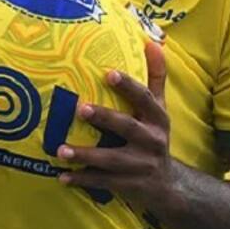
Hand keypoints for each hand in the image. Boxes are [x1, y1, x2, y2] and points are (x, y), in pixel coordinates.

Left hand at [57, 42, 179, 213]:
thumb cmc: (156, 137)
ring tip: (60, 150)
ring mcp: (141, 165)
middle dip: (104, 118)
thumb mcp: (160, 108)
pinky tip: (62, 176)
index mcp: (158, 118)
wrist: (169, 185)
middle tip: (80, 109)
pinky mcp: (129, 185)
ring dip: (85, 155)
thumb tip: (154, 42)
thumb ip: (156, 77)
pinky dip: (82, 180)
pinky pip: (103, 182)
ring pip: (111, 160)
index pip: (144, 99)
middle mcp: (152, 140)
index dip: (128, 86)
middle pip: (127, 127)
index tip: (109, 74)